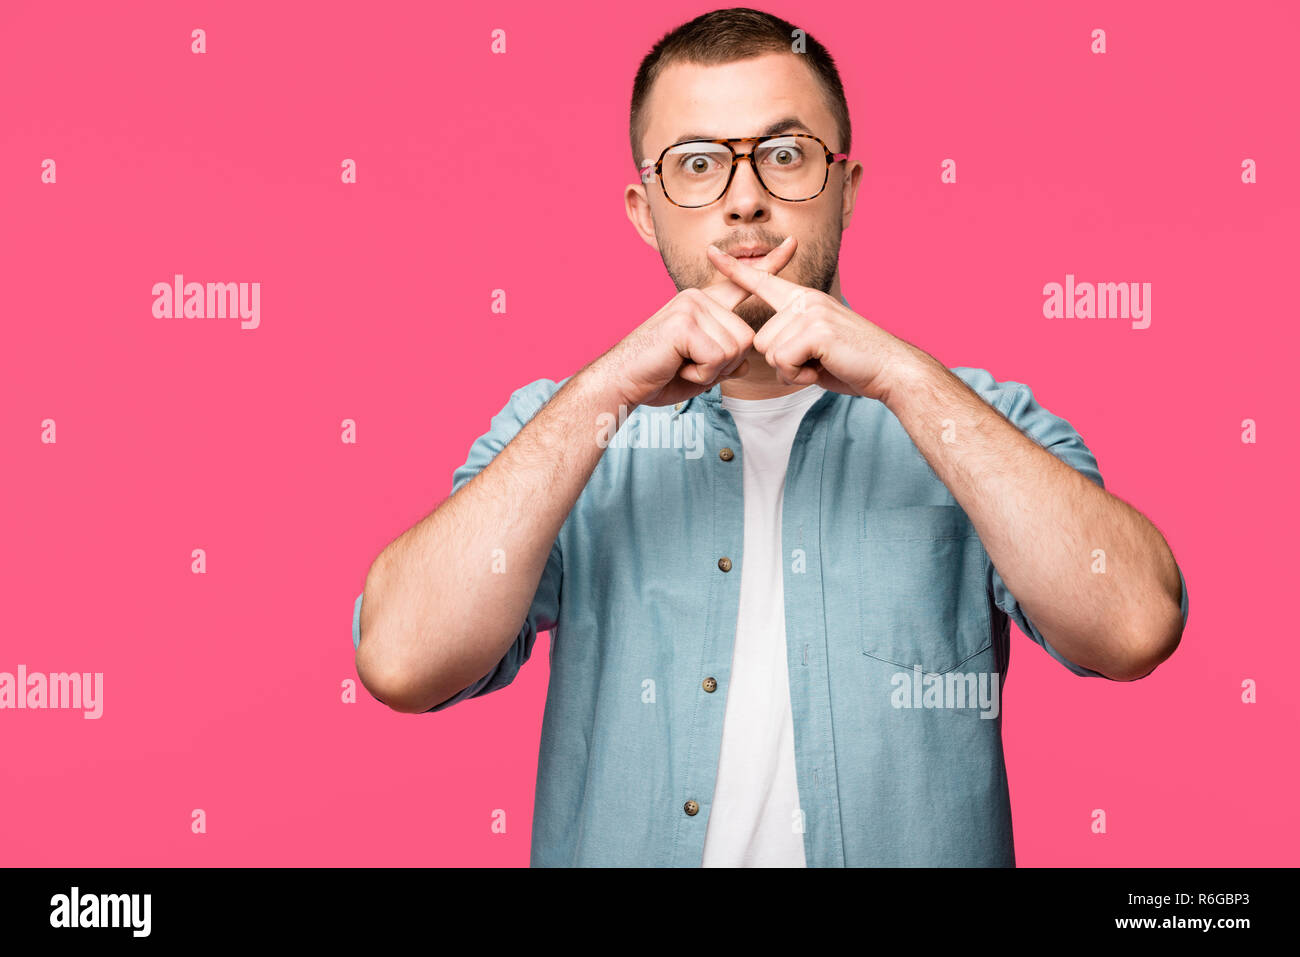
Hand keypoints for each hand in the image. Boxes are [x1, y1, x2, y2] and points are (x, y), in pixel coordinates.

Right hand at [594, 237, 798, 407]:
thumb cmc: (656, 376)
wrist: (620, 382)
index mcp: (703, 305)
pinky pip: (717, 358)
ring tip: (681, 365)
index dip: (769, 266)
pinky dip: (701, 374)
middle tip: (688, 365)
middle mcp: (698, 298)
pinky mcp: (684, 322)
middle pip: (746, 339)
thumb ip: (724, 361)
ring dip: (711, 371)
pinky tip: (678, 367)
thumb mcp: (699, 370)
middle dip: (723, 366)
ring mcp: (691, 306)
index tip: (792, 244)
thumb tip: (745, 361)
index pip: (741, 284)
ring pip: (735, 349)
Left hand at [705, 243, 917, 402]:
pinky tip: (821, 369)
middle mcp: (804, 300)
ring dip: (791, 370)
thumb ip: (792, 340)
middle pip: (760, 339)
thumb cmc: (854, 363)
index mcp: (803, 299)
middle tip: (814, 362)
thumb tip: (770, 351)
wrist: (891, 370)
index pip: (763, 281)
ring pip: (769, 352)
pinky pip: (783, 361)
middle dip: (782, 362)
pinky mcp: (816, 329)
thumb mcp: (817, 346)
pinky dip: (798, 375)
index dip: (734, 270)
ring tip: (820, 364)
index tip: (710, 253)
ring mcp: (810, 312)